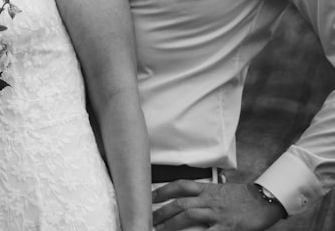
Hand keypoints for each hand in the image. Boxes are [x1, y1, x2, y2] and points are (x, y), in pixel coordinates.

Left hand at [152, 181, 286, 230]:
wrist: (264, 201)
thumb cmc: (243, 197)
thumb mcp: (221, 190)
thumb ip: (205, 194)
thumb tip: (188, 199)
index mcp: (207, 189)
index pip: (180, 186)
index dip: (163, 190)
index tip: (150, 197)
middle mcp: (209, 199)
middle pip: (180, 203)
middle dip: (162, 212)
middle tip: (149, 219)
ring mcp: (217, 214)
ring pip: (188, 217)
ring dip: (171, 224)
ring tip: (158, 230)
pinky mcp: (226, 228)